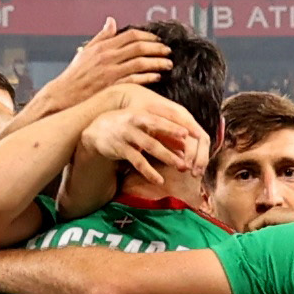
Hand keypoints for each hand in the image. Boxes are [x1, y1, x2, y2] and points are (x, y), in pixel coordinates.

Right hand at [46, 22, 169, 106]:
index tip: (157, 39)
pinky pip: (135, 80)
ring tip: (168, 64)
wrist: (64, 95)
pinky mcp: (112, 87)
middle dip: (157, 48)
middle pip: (139, 47)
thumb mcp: (86, 50)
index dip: (147, 36)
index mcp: (103, 47)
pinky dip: (148, 77)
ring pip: (140, 63)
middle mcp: (108, 57)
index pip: (131, 35)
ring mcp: (111, 72)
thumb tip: (111, 20)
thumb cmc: (75, 74)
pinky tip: (156, 77)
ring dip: (157, 62)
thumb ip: (102, 36)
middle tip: (168, 51)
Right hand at [79, 92, 210, 192]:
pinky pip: (138, 161)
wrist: (98, 130)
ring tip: (182, 167)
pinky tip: (159, 180)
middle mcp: (136, 121)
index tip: (195, 133)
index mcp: (144, 113)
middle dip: (174, 136)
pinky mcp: (121, 149)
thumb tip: (186, 145)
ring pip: (150, 146)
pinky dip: (149, 171)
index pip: (165, 117)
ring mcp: (127, 135)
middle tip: (190, 147)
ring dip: (167, 156)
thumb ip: (163, 131)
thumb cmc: (127, 126)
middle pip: (158, 128)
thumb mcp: (143, 123)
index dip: (180, 124)